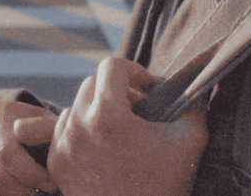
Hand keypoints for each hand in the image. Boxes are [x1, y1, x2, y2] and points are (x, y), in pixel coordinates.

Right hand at [0, 100, 59, 195]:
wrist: (27, 135)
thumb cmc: (42, 133)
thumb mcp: (49, 126)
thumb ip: (43, 127)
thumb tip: (20, 131)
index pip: (6, 152)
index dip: (34, 174)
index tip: (51, 182)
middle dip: (26, 189)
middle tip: (44, 191)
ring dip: (16, 195)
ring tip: (33, 192)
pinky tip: (13, 195)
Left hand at [48, 57, 208, 195]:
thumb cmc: (165, 187)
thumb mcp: (190, 141)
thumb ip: (193, 105)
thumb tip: (194, 85)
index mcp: (108, 116)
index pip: (111, 66)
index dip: (134, 71)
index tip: (148, 89)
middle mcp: (78, 126)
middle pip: (92, 84)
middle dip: (117, 91)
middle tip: (139, 111)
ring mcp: (63, 145)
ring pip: (75, 106)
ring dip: (97, 111)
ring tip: (121, 131)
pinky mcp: (56, 163)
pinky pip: (63, 131)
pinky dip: (81, 132)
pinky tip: (104, 149)